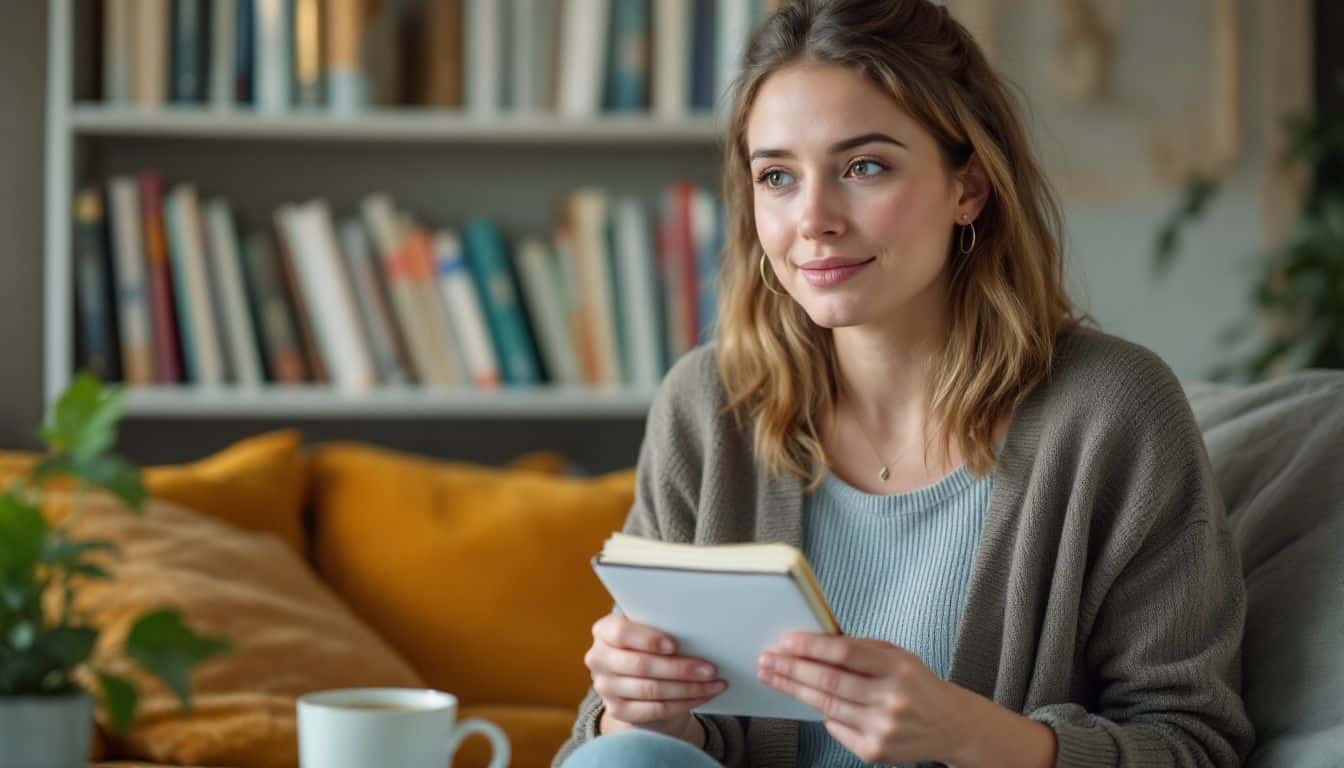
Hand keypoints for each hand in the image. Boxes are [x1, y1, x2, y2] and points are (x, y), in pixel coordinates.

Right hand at [584, 613, 727, 740]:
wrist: (639, 677)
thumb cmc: (650, 645)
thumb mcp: (650, 629)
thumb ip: (662, 626)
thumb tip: (697, 629)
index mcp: (604, 630)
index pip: (622, 633)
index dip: (649, 639)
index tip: (675, 645)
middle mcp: (598, 658)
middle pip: (641, 665)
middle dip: (680, 668)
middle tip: (711, 669)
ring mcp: (606, 687)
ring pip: (651, 690)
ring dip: (688, 688)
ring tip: (714, 683)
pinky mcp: (618, 710)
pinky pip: (655, 709)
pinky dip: (683, 703)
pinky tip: (703, 696)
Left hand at [757, 633, 964, 764]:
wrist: (951, 726)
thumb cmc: (916, 684)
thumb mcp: (897, 656)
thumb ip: (860, 649)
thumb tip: (813, 644)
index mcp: (898, 667)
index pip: (845, 653)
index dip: (811, 647)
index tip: (784, 642)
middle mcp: (892, 699)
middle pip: (830, 683)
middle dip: (792, 670)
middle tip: (766, 660)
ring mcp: (883, 728)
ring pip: (827, 707)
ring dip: (794, 690)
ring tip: (772, 677)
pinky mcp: (875, 752)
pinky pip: (836, 729)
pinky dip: (822, 715)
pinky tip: (807, 701)